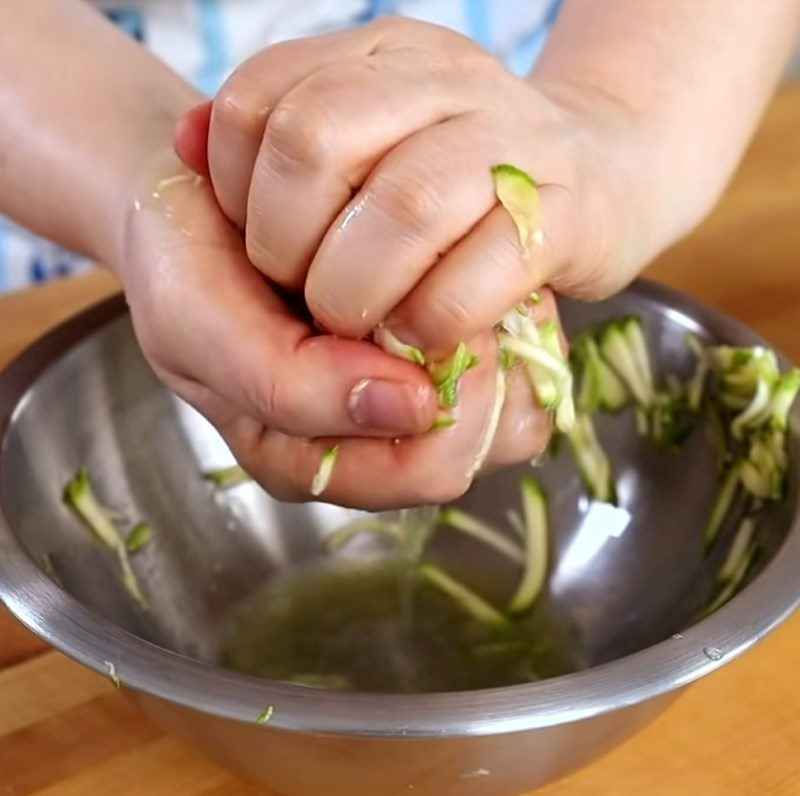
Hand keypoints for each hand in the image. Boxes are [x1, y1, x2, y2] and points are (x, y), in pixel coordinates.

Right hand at [121, 154, 553, 508]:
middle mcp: (377, 438)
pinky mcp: (442, 335)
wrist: (192, 205)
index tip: (407, 318)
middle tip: (438, 284)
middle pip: (491, 438)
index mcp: (318, 462)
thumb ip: (285, 386)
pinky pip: (518, 337)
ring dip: (499, 325)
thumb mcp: (199, 328)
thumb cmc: (185, 267)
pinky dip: (502, 295)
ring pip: (517, 390)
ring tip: (447, 268)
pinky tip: (457, 257)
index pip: (431, 468)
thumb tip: (412, 407)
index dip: (444, 398)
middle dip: (480, 361)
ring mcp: (418, 386)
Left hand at [176, 17, 646, 362]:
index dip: (238, 192)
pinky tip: (423, 334)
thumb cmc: (465, 184)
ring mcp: (511, 141)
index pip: (259, 101)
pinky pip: (475, 273)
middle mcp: (442, 79)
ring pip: (403, 206)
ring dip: (357, 291)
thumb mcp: (369, 142)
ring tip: (362, 324)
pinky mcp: (566, 214)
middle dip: (289, 247)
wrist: (607, 175)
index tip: (269, 249)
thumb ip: (278, 143)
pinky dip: (431, 321)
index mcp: (380, 58)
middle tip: (310, 297)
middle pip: (316, 142)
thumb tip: (186, 140)